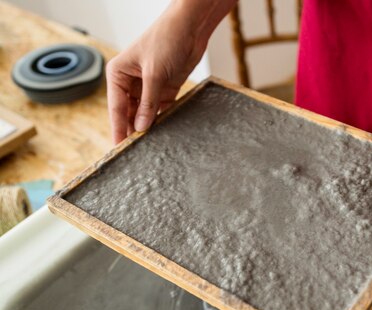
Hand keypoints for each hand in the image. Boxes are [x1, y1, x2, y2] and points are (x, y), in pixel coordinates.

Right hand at [106, 1, 227, 142]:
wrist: (190, 28)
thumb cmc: (166, 40)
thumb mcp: (154, 73)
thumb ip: (148, 102)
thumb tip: (141, 127)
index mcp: (118, 74)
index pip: (116, 107)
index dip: (118, 128)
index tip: (118, 148)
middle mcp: (130, 82)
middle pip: (130, 113)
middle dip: (133, 131)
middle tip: (135, 154)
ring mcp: (149, 87)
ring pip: (145, 114)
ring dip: (149, 128)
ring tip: (151, 148)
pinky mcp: (166, 89)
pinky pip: (161, 110)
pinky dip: (163, 120)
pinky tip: (165, 135)